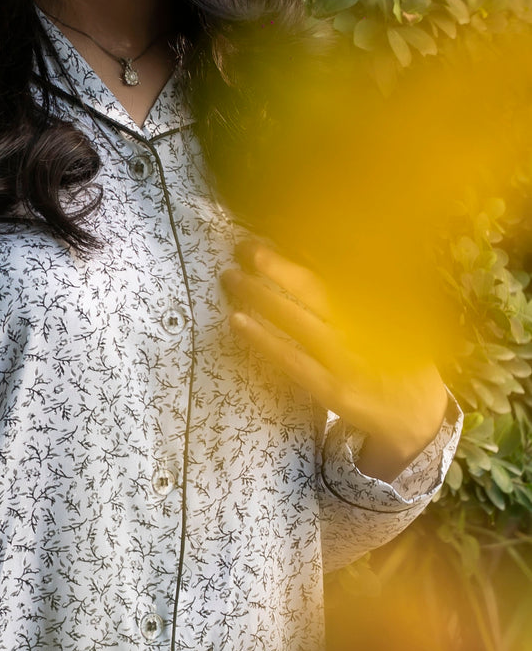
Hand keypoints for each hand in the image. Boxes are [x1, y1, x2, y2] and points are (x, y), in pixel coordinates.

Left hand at [220, 238, 449, 482]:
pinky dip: (263, 339)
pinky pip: (290, 359)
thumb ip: (365, 292)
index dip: (300, 251)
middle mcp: (364, 328)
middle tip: (244, 246)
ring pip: (296, 320)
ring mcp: (347, 360)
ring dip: (260, 295)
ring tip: (231, 277)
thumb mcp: (397, 318)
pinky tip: (238, 320)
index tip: (272, 233)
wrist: (419, 417)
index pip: (334, 271)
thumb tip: (317, 255)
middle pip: (313, 289)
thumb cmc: (401, 361)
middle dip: (276, 265)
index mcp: (378, 305)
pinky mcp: (332, 389)